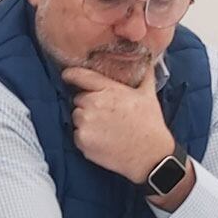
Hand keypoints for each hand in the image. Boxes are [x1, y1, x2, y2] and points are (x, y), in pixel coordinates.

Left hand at [63, 64, 174, 183]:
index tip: (67, 75)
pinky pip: (77, 134)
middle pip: (78, 99)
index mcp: (109, 90)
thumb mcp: (148, 96)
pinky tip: (102, 140)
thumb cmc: (150, 125)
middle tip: (106, 115)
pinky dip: (86, 137)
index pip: (81, 76)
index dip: (71, 75)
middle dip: (88, 105)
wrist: (149, 155)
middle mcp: (94, 104)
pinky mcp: (82, 140)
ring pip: (77, 116)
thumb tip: (148, 61)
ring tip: (105, 129)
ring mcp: (86, 123)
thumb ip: (145, 76)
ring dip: (86, 121)